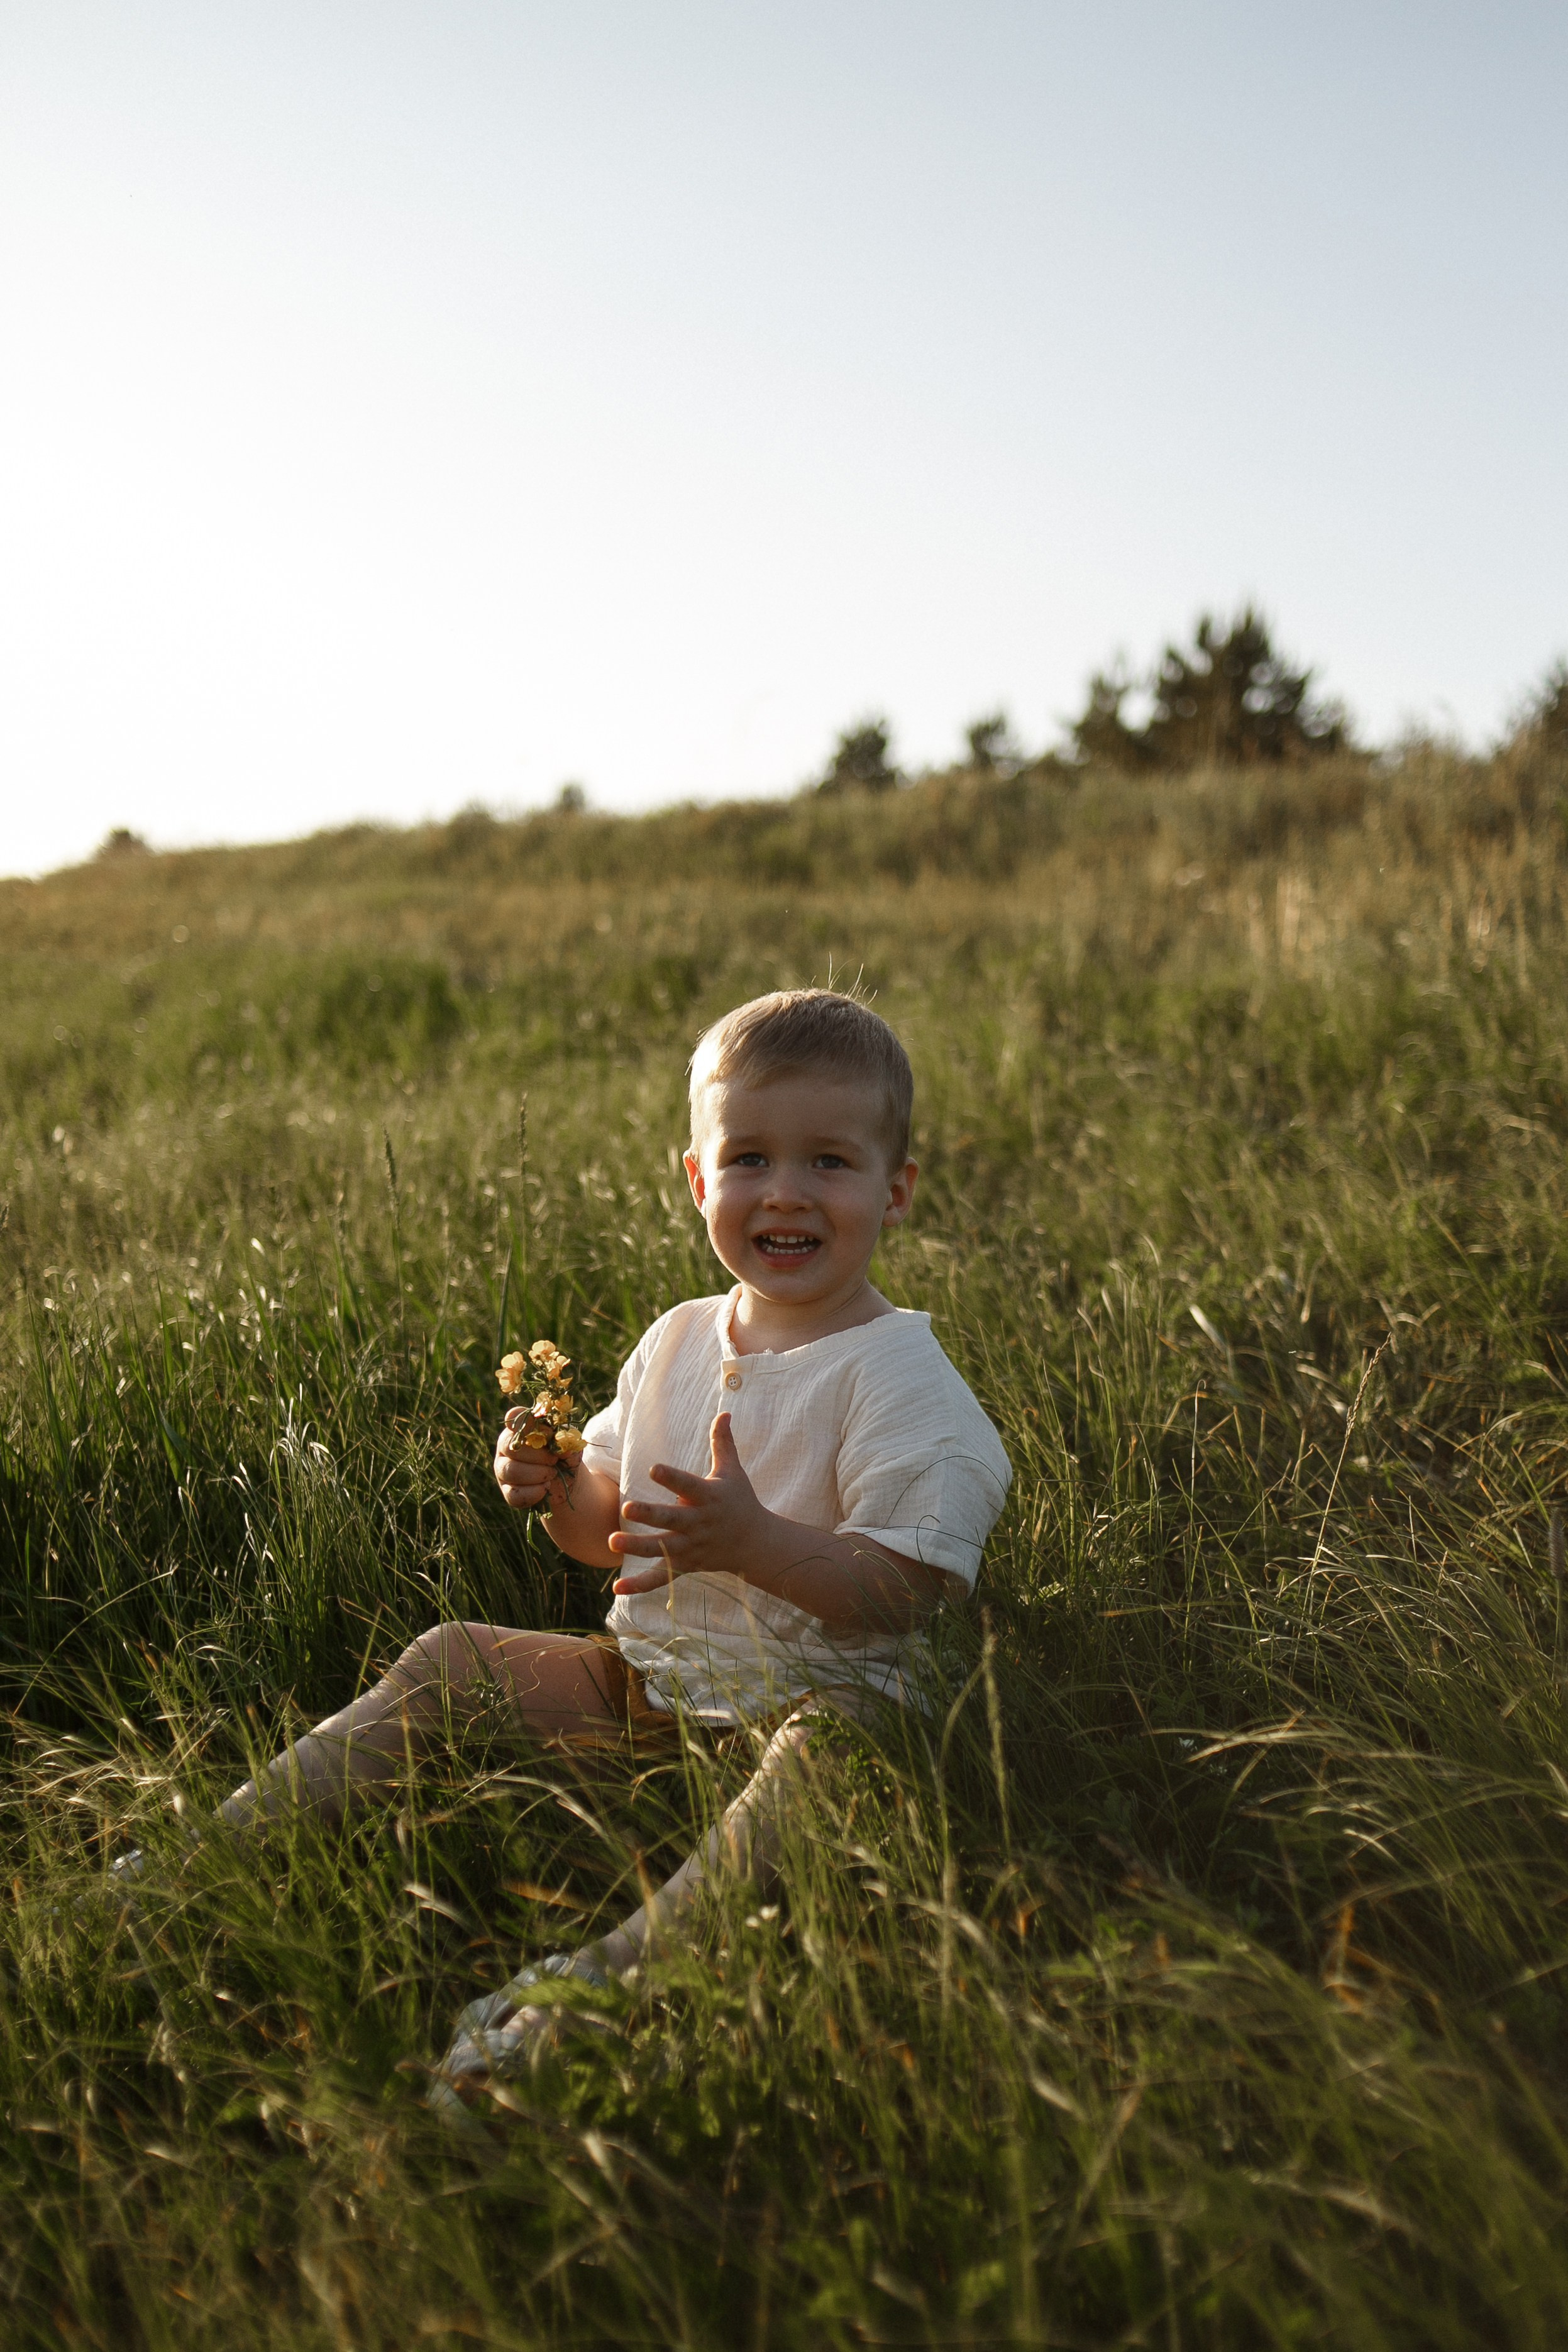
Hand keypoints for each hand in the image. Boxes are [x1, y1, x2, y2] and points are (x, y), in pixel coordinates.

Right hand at [493, 1406, 569, 1512]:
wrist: (566, 1482)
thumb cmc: (563, 1456)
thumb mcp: (568, 1444)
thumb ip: (563, 1440)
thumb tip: (558, 1443)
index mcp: (521, 1429)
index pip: (514, 1418)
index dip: (527, 1424)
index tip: (547, 1433)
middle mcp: (506, 1447)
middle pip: (511, 1448)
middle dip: (538, 1456)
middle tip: (554, 1460)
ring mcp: (503, 1470)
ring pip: (511, 1471)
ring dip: (537, 1474)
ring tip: (552, 1474)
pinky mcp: (507, 1491)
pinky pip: (514, 1494)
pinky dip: (533, 1493)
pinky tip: (545, 1488)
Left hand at [609, 1412, 770, 1593]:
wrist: (756, 1544)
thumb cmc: (740, 1501)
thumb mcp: (732, 1471)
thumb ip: (722, 1443)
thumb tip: (723, 1412)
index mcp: (708, 1497)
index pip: (687, 1485)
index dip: (671, 1477)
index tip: (653, 1468)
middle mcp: (698, 1524)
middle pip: (671, 1520)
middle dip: (649, 1516)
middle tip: (625, 1509)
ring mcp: (691, 1548)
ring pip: (661, 1550)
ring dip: (637, 1548)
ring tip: (611, 1542)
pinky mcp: (685, 1566)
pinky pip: (660, 1578)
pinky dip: (639, 1585)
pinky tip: (617, 1588)